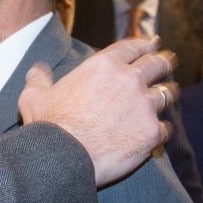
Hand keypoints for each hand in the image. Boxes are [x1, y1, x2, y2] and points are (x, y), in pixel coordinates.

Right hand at [17, 37, 174, 187]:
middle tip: (167, 63)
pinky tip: (159, 132)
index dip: (145, 44)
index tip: (152, 44)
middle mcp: (129, 80)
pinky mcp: (151, 131)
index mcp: (104, 66)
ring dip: (168, 93)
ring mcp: (144, 105)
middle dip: (164, 62)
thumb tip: (36, 70)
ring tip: (169, 95)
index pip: (133, 47)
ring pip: (168, 93)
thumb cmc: (49, 126)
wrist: (64, 158)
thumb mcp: (34, 97)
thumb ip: (38, 80)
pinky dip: (162, 129)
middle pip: (158, 64)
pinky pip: (165, 127)